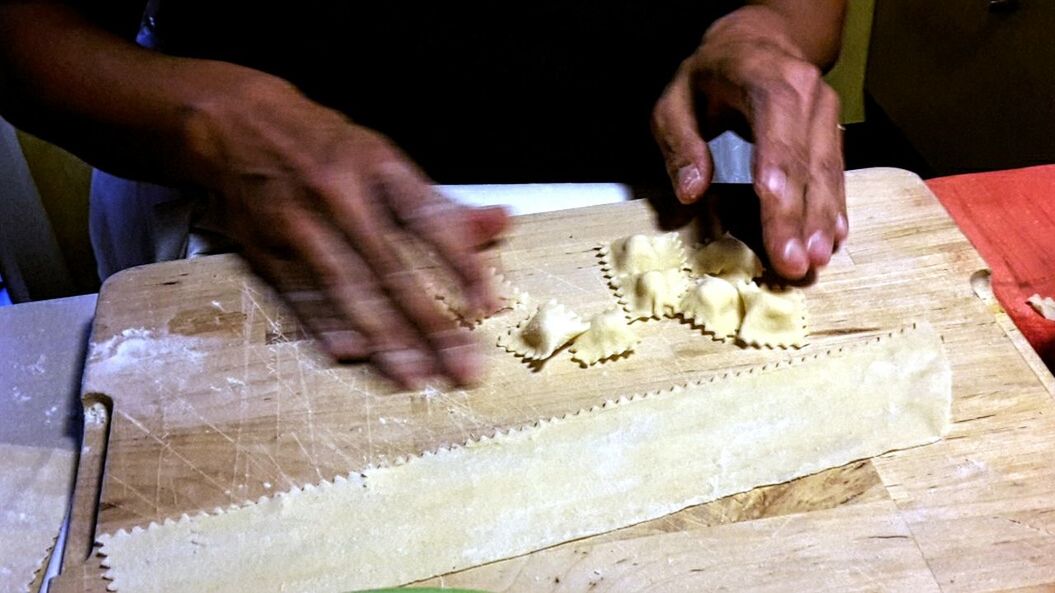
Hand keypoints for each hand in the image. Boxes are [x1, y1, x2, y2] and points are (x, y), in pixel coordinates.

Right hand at [182, 70, 508, 387]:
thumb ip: (443, 203)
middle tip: (461, 367)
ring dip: (384, 339)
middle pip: (392, 268)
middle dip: (431, 324)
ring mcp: (300, 222)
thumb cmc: (324, 147)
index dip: (462, 265)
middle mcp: (341, 193)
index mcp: (379, 165)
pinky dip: (326, 326)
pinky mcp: (265, 248)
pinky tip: (353, 355)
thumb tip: (502, 223)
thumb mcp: (385, 160)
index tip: (486, 306)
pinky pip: (301, 295)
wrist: (233, 122)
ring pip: (349, 289)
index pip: (430, 220)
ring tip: (415, 377)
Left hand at [652, 6, 846, 278]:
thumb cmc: (710, 75)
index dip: (779, 193)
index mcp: (765, 80)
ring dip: (823, 220)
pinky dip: (834, 206)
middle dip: (802, 219)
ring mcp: (826, 110)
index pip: (776, 143)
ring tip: (817, 261)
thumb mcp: (675, 99)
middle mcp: (806, 93)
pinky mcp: (832, 128)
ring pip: (828, 171)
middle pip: (807, 164)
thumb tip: (691, 192)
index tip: (780, 237)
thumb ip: (680, 143)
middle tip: (797, 266)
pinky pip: (837, 170)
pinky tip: (833, 238)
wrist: (758, 39)